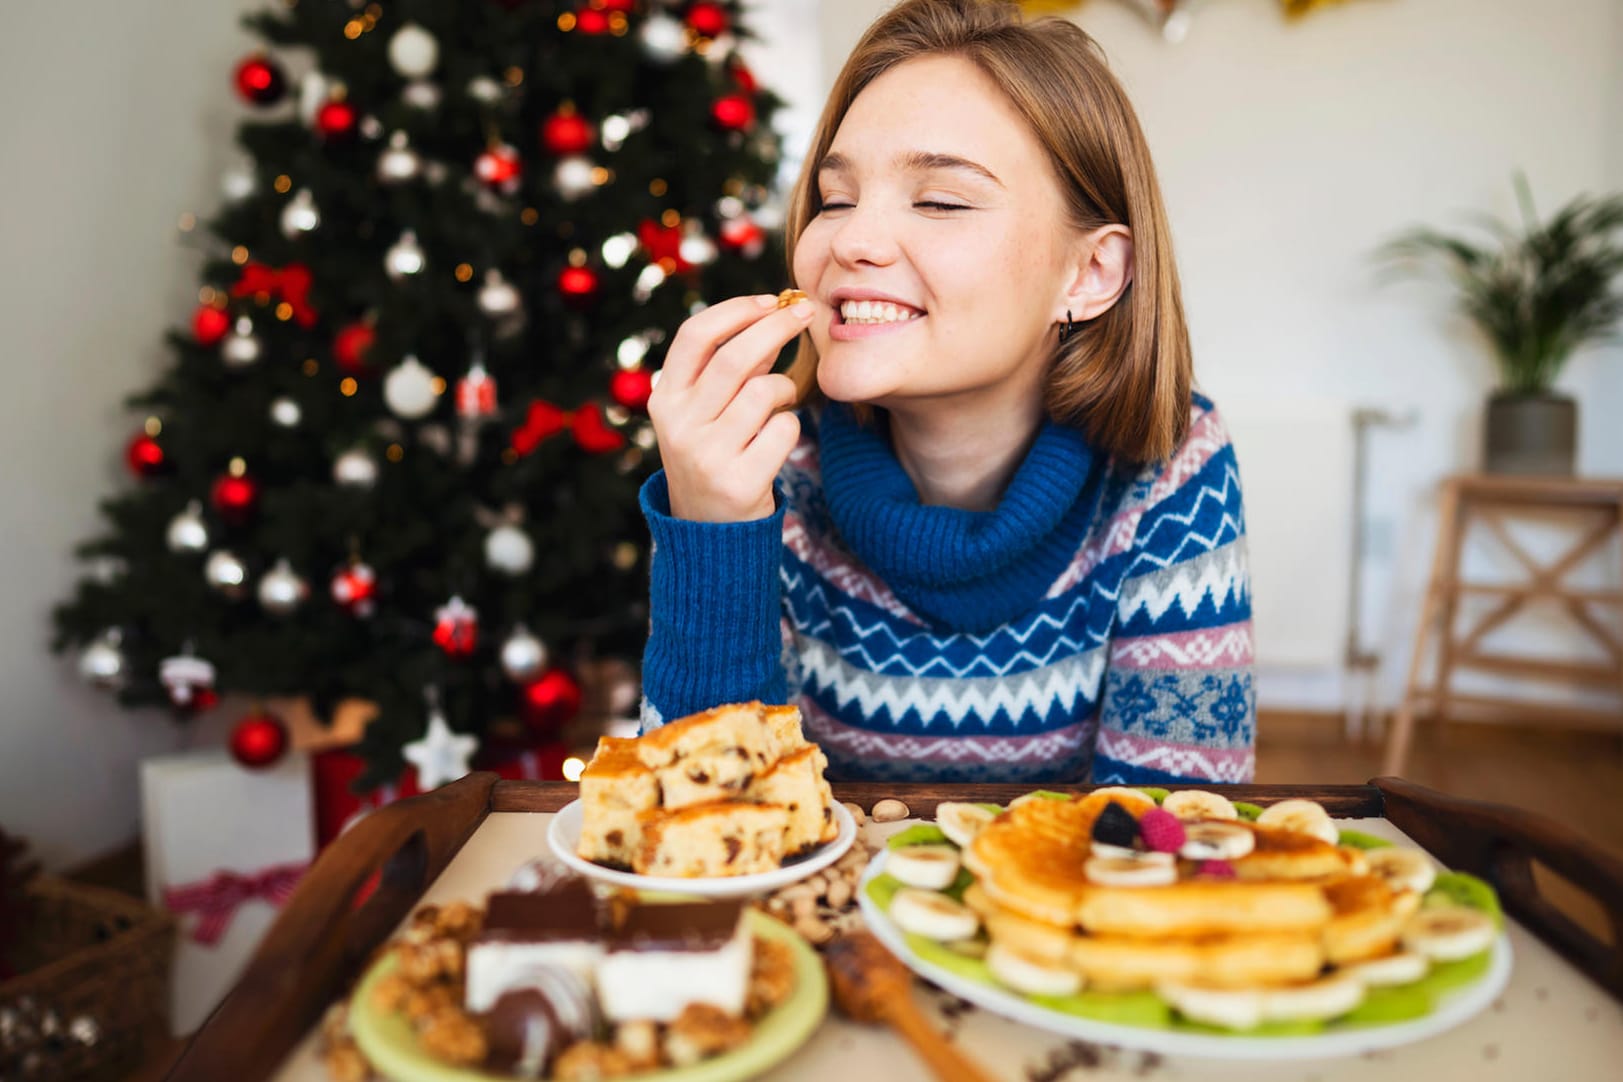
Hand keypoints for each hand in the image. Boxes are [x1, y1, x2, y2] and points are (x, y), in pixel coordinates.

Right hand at [648, 293, 815, 521]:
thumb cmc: (714, 453)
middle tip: (806, 313)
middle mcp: (679, 425)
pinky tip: (777, 439)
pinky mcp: (740, 482)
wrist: (707, 530)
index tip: (772, 300)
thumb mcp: (703, 411)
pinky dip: (791, 424)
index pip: (695, 335)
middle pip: (735, 357)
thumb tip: (773, 311)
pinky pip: (784, 430)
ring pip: (764, 392)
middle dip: (777, 326)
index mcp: (664, 399)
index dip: (736, 310)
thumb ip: (730, 367)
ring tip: (782, 399)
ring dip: (785, 387)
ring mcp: (707, 456)